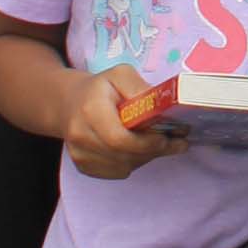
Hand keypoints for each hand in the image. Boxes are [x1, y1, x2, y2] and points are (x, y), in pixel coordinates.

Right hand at [64, 65, 184, 179]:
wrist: (69, 103)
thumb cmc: (99, 88)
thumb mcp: (121, 75)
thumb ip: (140, 89)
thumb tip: (161, 106)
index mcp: (90, 110)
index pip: (118, 138)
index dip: (145, 142)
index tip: (167, 137)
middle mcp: (80, 135)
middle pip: (123, 155)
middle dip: (154, 150)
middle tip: (178, 143)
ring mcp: (79, 154)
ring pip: (122, 167)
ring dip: (147, 157)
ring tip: (163, 143)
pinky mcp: (83, 166)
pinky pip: (116, 172)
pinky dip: (134, 163)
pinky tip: (142, 149)